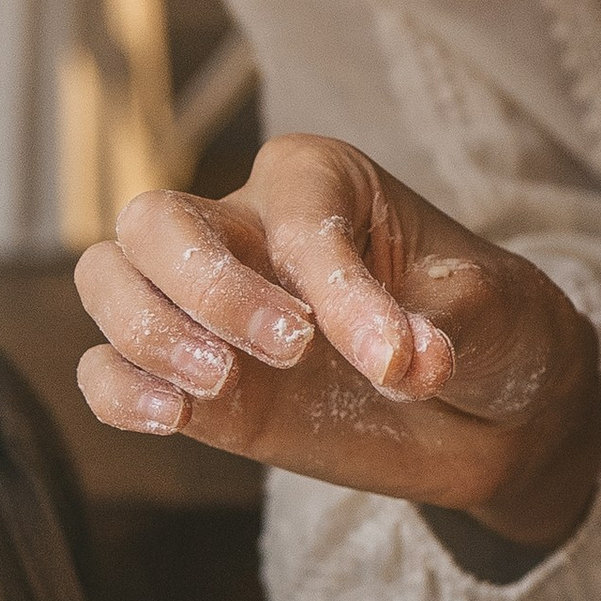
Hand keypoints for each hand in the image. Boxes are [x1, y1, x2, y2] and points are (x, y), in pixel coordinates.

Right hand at [75, 139, 600, 550]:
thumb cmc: (491, 329)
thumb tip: (404, 363)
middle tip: (291, 350)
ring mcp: (209, 308)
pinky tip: (174, 417)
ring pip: (109, 279)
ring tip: (222, 383)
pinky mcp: (194, 381)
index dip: (334, 289)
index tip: (393, 359)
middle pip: (155, 222)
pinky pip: (105, 368)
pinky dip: (118, 390)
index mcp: (320, 182)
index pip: (291, 217)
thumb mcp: (492, 310)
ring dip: (148, 332)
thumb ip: (444, 324)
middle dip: (206, 286)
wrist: (495, 410)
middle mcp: (248, 230)